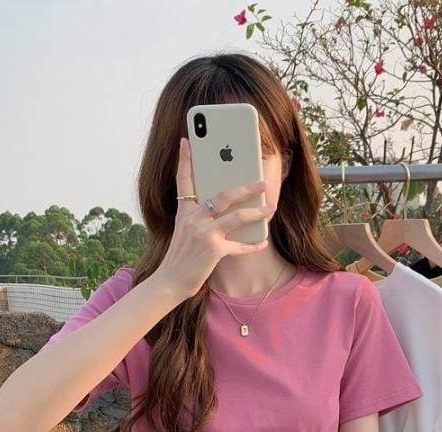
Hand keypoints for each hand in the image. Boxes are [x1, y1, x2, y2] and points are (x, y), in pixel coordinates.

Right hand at [156, 136, 275, 300]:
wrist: (170, 281)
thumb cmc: (181, 256)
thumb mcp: (184, 231)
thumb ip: (199, 217)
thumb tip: (222, 207)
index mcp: (184, 211)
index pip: (183, 180)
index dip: (185, 159)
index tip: (188, 140)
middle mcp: (193, 218)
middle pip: (224, 195)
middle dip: (246, 187)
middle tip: (262, 181)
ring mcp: (204, 234)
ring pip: (237, 217)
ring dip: (258, 211)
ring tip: (271, 207)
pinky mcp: (213, 251)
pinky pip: (240, 246)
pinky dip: (253, 245)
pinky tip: (263, 242)